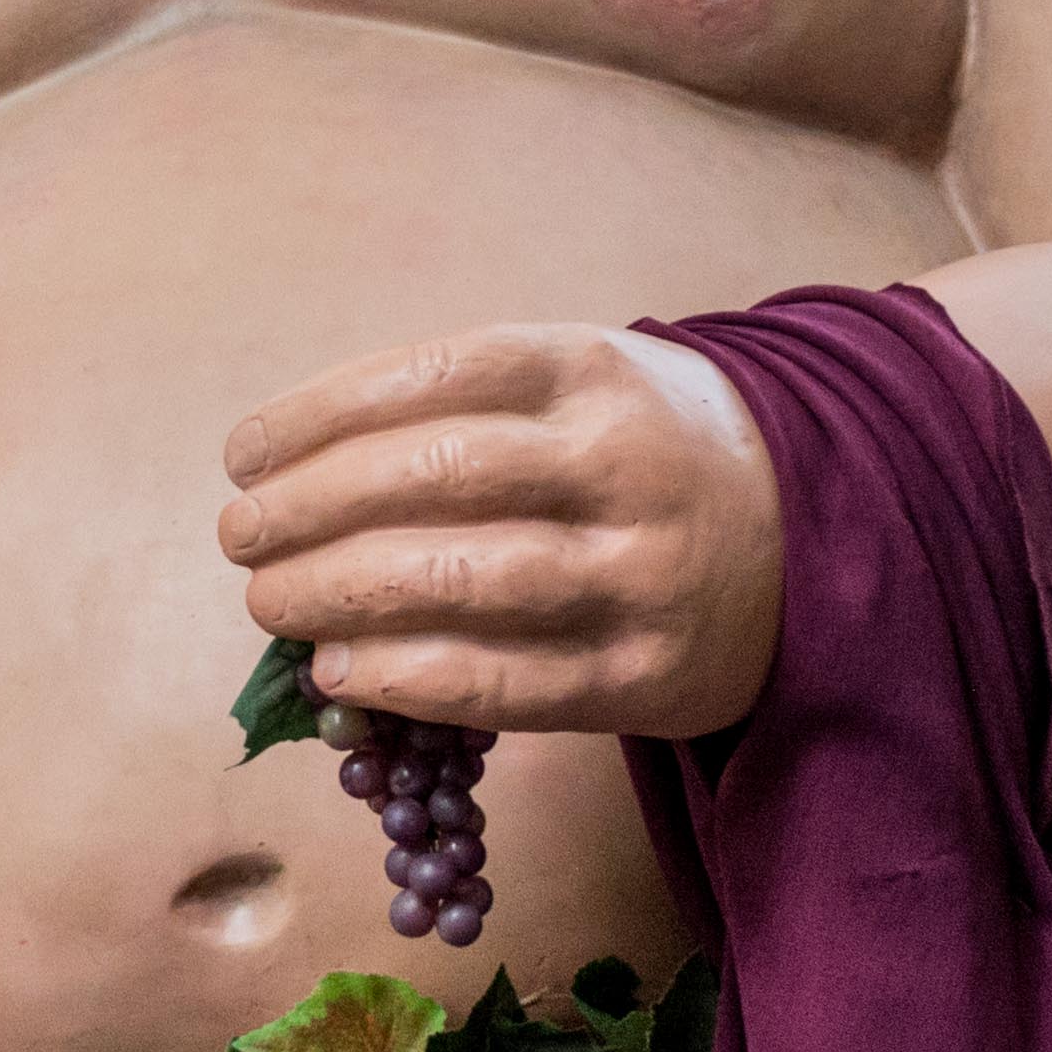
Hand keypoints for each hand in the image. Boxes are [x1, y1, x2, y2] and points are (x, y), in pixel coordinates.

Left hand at [216, 324, 783, 736]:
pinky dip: (409, 678)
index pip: (435, 376)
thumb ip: (464, 406)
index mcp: (594, 369)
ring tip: (268, 602)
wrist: (812, 534)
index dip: (321, 415)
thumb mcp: (581, 380)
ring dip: (344, 595)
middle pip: (440, 476)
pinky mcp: (646, 674)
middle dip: (314, 508)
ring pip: (467, 580)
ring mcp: (640, 572)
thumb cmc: (642, 449)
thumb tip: (296, 467)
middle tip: (239, 536)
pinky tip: (341, 672)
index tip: (243, 453)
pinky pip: (509, 682)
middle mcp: (620, 463)